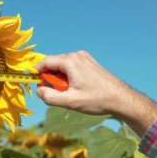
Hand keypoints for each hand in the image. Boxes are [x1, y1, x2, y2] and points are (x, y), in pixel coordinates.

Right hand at [35, 51, 156, 135]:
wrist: (122, 99)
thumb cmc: (97, 100)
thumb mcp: (70, 101)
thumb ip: (49, 97)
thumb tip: (38, 90)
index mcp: (70, 61)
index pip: (45, 62)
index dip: (36, 73)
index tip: (34, 84)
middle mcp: (76, 55)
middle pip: (53, 64)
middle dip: (50, 78)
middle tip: (56, 93)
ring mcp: (84, 58)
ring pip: (62, 66)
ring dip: (59, 79)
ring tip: (69, 93)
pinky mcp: (89, 62)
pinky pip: (70, 67)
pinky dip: (68, 77)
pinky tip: (76, 89)